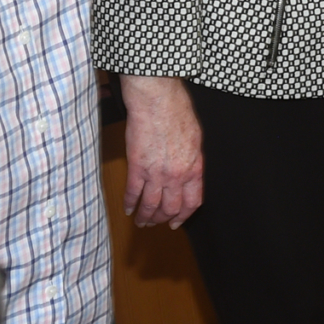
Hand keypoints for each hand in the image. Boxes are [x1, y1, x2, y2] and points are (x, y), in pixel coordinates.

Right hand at [120, 74, 203, 226]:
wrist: (158, 100)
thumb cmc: (177, 111)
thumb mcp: (195, 138)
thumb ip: (193, 159)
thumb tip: (190, 171)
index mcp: (194, 168)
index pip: (192, 202)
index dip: (184, 215)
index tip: (177, 221)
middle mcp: (177, 175)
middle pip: (171, 208)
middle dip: (163, 219)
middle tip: (157, 223)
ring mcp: (156, 173)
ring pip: (151, 205)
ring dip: (146, 217)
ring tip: (141, 222)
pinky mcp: (137, 166)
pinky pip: (133, 192)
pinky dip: (129, 203)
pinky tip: (128, 209)